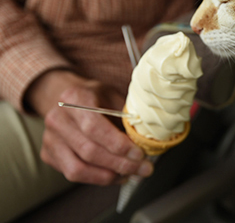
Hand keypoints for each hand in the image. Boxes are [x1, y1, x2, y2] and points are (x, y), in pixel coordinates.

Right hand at [26, 70, 153, 184]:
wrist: (66, 97)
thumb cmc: (96, 97)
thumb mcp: (113, 95)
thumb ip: (127, 114)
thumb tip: (146, 137)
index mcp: (75, 98)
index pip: (94, 127)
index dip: (118, 144)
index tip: (140, 153)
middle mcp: (57, 118)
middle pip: (89, 150)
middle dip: (121, 164)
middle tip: (144, 168)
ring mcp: (50, 138)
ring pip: (78, 168)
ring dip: (110, 176)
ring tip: (132, 174)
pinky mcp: (48, 154)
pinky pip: (73, 174)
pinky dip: (98, 179)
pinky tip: (116, 175)